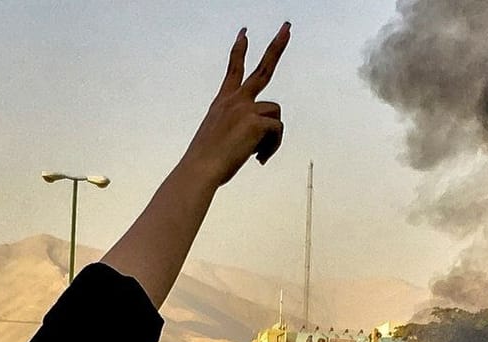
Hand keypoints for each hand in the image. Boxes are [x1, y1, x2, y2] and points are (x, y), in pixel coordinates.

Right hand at [182, 24, 289, 186]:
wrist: (200, 169)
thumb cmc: (207, 161)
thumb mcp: (219, 138)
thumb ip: (238, 130)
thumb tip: (258, 138)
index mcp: (223, 102)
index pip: (233, 69)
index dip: (240, 50)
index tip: (244, 32)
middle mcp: (234, 100)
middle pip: (263, 69)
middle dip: (277, 46)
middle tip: (287, 27)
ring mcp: (245, 108)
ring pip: (276, 114)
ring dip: (272, 136)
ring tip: (257, 153)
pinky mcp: (256, 121)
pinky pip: (277, 132)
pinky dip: (272, 147)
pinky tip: (259, 159)